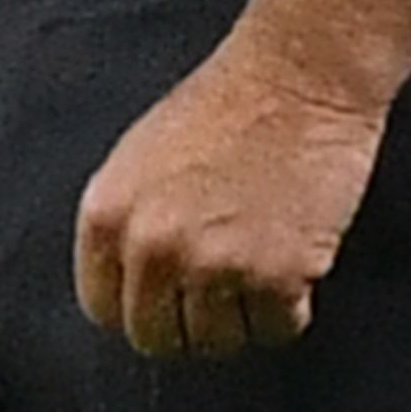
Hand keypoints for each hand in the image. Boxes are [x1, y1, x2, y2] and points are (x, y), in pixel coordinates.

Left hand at [74, 34, 391, 359]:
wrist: (305, 69)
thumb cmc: (233, 99)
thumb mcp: (143, 156)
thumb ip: (129, 224)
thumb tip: (134, 286)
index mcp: (108, 216)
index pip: (106, 311)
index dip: (146, 302)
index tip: (173, 293)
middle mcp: (153, 247)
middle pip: (159, 339)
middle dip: (192, 319)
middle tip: (224, 283)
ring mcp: (214, 265)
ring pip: (219, 342)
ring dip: (244, 314)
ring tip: (263, 262)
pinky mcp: (277, 275)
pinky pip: (277, 329)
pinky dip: (291, 307)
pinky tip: (296, 259)